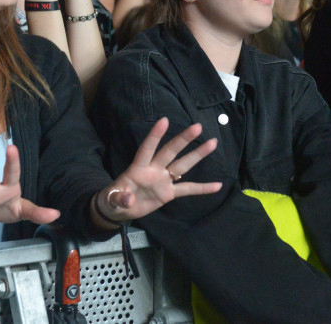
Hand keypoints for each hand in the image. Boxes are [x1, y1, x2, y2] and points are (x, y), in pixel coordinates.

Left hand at [98, 118, 221, 222]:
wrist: (119, 210)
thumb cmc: (113, 199)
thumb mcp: (112, 200)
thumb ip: (120, 198)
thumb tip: (129, 200)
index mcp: (138, 168)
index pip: (147, 148)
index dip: (155, 136)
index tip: (164, 120)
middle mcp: (153, 169)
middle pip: (170, 152)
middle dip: (183, 139)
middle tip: (197, 126)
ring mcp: (163, 180)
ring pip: (182, 165)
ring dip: (197, 155)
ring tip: (213, 142)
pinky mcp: (168, 193)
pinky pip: (187, 189)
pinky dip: (202, 188)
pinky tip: (217, 185)